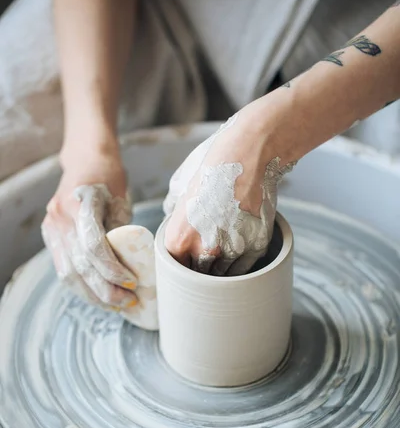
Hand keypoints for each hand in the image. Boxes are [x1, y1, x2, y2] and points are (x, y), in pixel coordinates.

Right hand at [41, 141, 137, 308]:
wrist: (85, 159)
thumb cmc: (109, 178)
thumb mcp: (121, 200)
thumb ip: (122, 232)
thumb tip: (133, 269)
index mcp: (81, 204)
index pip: (94, 246)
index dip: (113, 269)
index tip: (133, 282)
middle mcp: (61, 217)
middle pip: (80, 266)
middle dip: (105, 290)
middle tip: (129, 301)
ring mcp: (52, 227)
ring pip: (68, 273)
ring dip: (92, 294)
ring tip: (115, 304)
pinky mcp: (50, 236)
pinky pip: (63, 268)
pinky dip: (81, 286)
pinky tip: (98, 295)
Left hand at [163, 109, 292, 275]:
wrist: (250, 153)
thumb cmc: (213, 166)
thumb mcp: (181, 187)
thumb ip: (174, 211)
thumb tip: (171, 217)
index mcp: (179, 239)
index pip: (175, 267)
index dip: (182, 262)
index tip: (187, 258)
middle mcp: (204, 250)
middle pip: (199, 274)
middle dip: (201, 266)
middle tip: (207, 250)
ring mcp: (232, 251)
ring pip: (223, 273)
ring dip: (222, 265)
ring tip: (225, 243)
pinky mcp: (256, 247)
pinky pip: (244, 266)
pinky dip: (241, 259)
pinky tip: (240, 241)